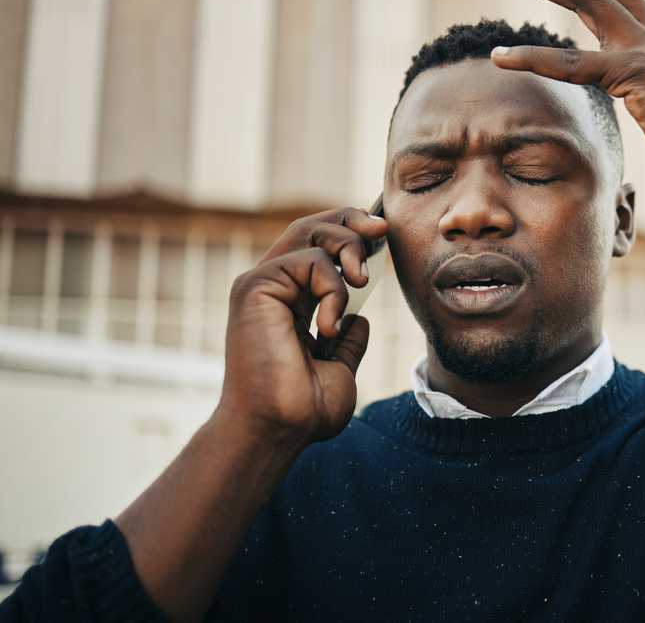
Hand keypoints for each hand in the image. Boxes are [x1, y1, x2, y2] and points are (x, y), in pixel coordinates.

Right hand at [218, 208, 387, 446]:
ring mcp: (261, 285)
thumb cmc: (303, 410)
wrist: (278, 430)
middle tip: (382, 230)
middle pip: (311, 227)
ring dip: (348, 248)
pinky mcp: (254, 288)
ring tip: (361, 282)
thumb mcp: (339, 369)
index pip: (317, 248)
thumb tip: (359, 319)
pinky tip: (329, 326)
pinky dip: (332, 287)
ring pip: (309, 233)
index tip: (383, 234)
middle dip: (351, 220)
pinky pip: (307, 261)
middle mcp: (272, 288)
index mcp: (289, 303)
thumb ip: (348, 341)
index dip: (350, 232)